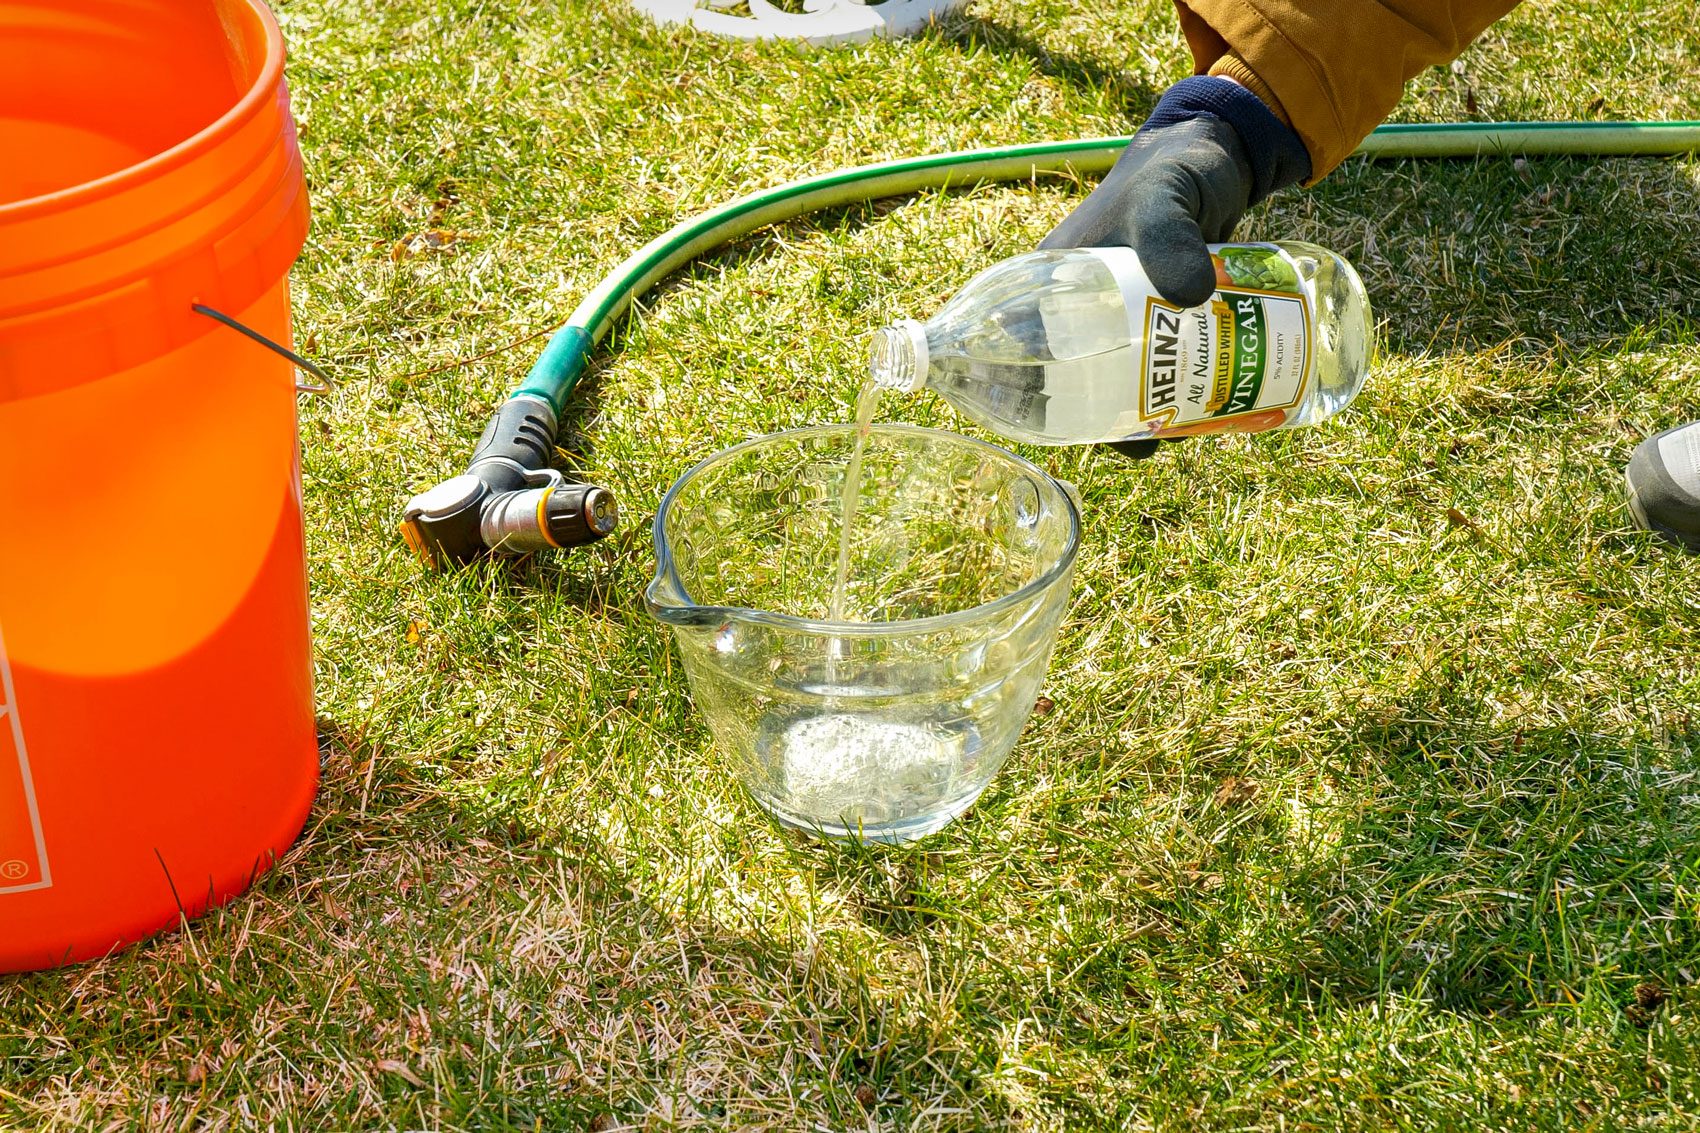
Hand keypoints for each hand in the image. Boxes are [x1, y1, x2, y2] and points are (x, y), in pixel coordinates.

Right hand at [1042, 77, 1310, 459]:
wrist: (1223, 160)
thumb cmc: (1174, 172)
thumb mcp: (1163, 200)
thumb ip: (1170, 236)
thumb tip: (1188, 296)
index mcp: (1047, 284)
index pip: (1013, 350)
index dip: (1022, 396)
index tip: (1061, 426)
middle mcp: (1074, 309)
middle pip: (1067, 383)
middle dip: (1098, 419)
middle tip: (1142, 440)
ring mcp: (1118, 322)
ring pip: (1114, 385)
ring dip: (1139, 415)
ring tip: (1176, 433)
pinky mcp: (1158, 327)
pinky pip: (1154, 373)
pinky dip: (1172, 396)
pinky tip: (1201, 415)